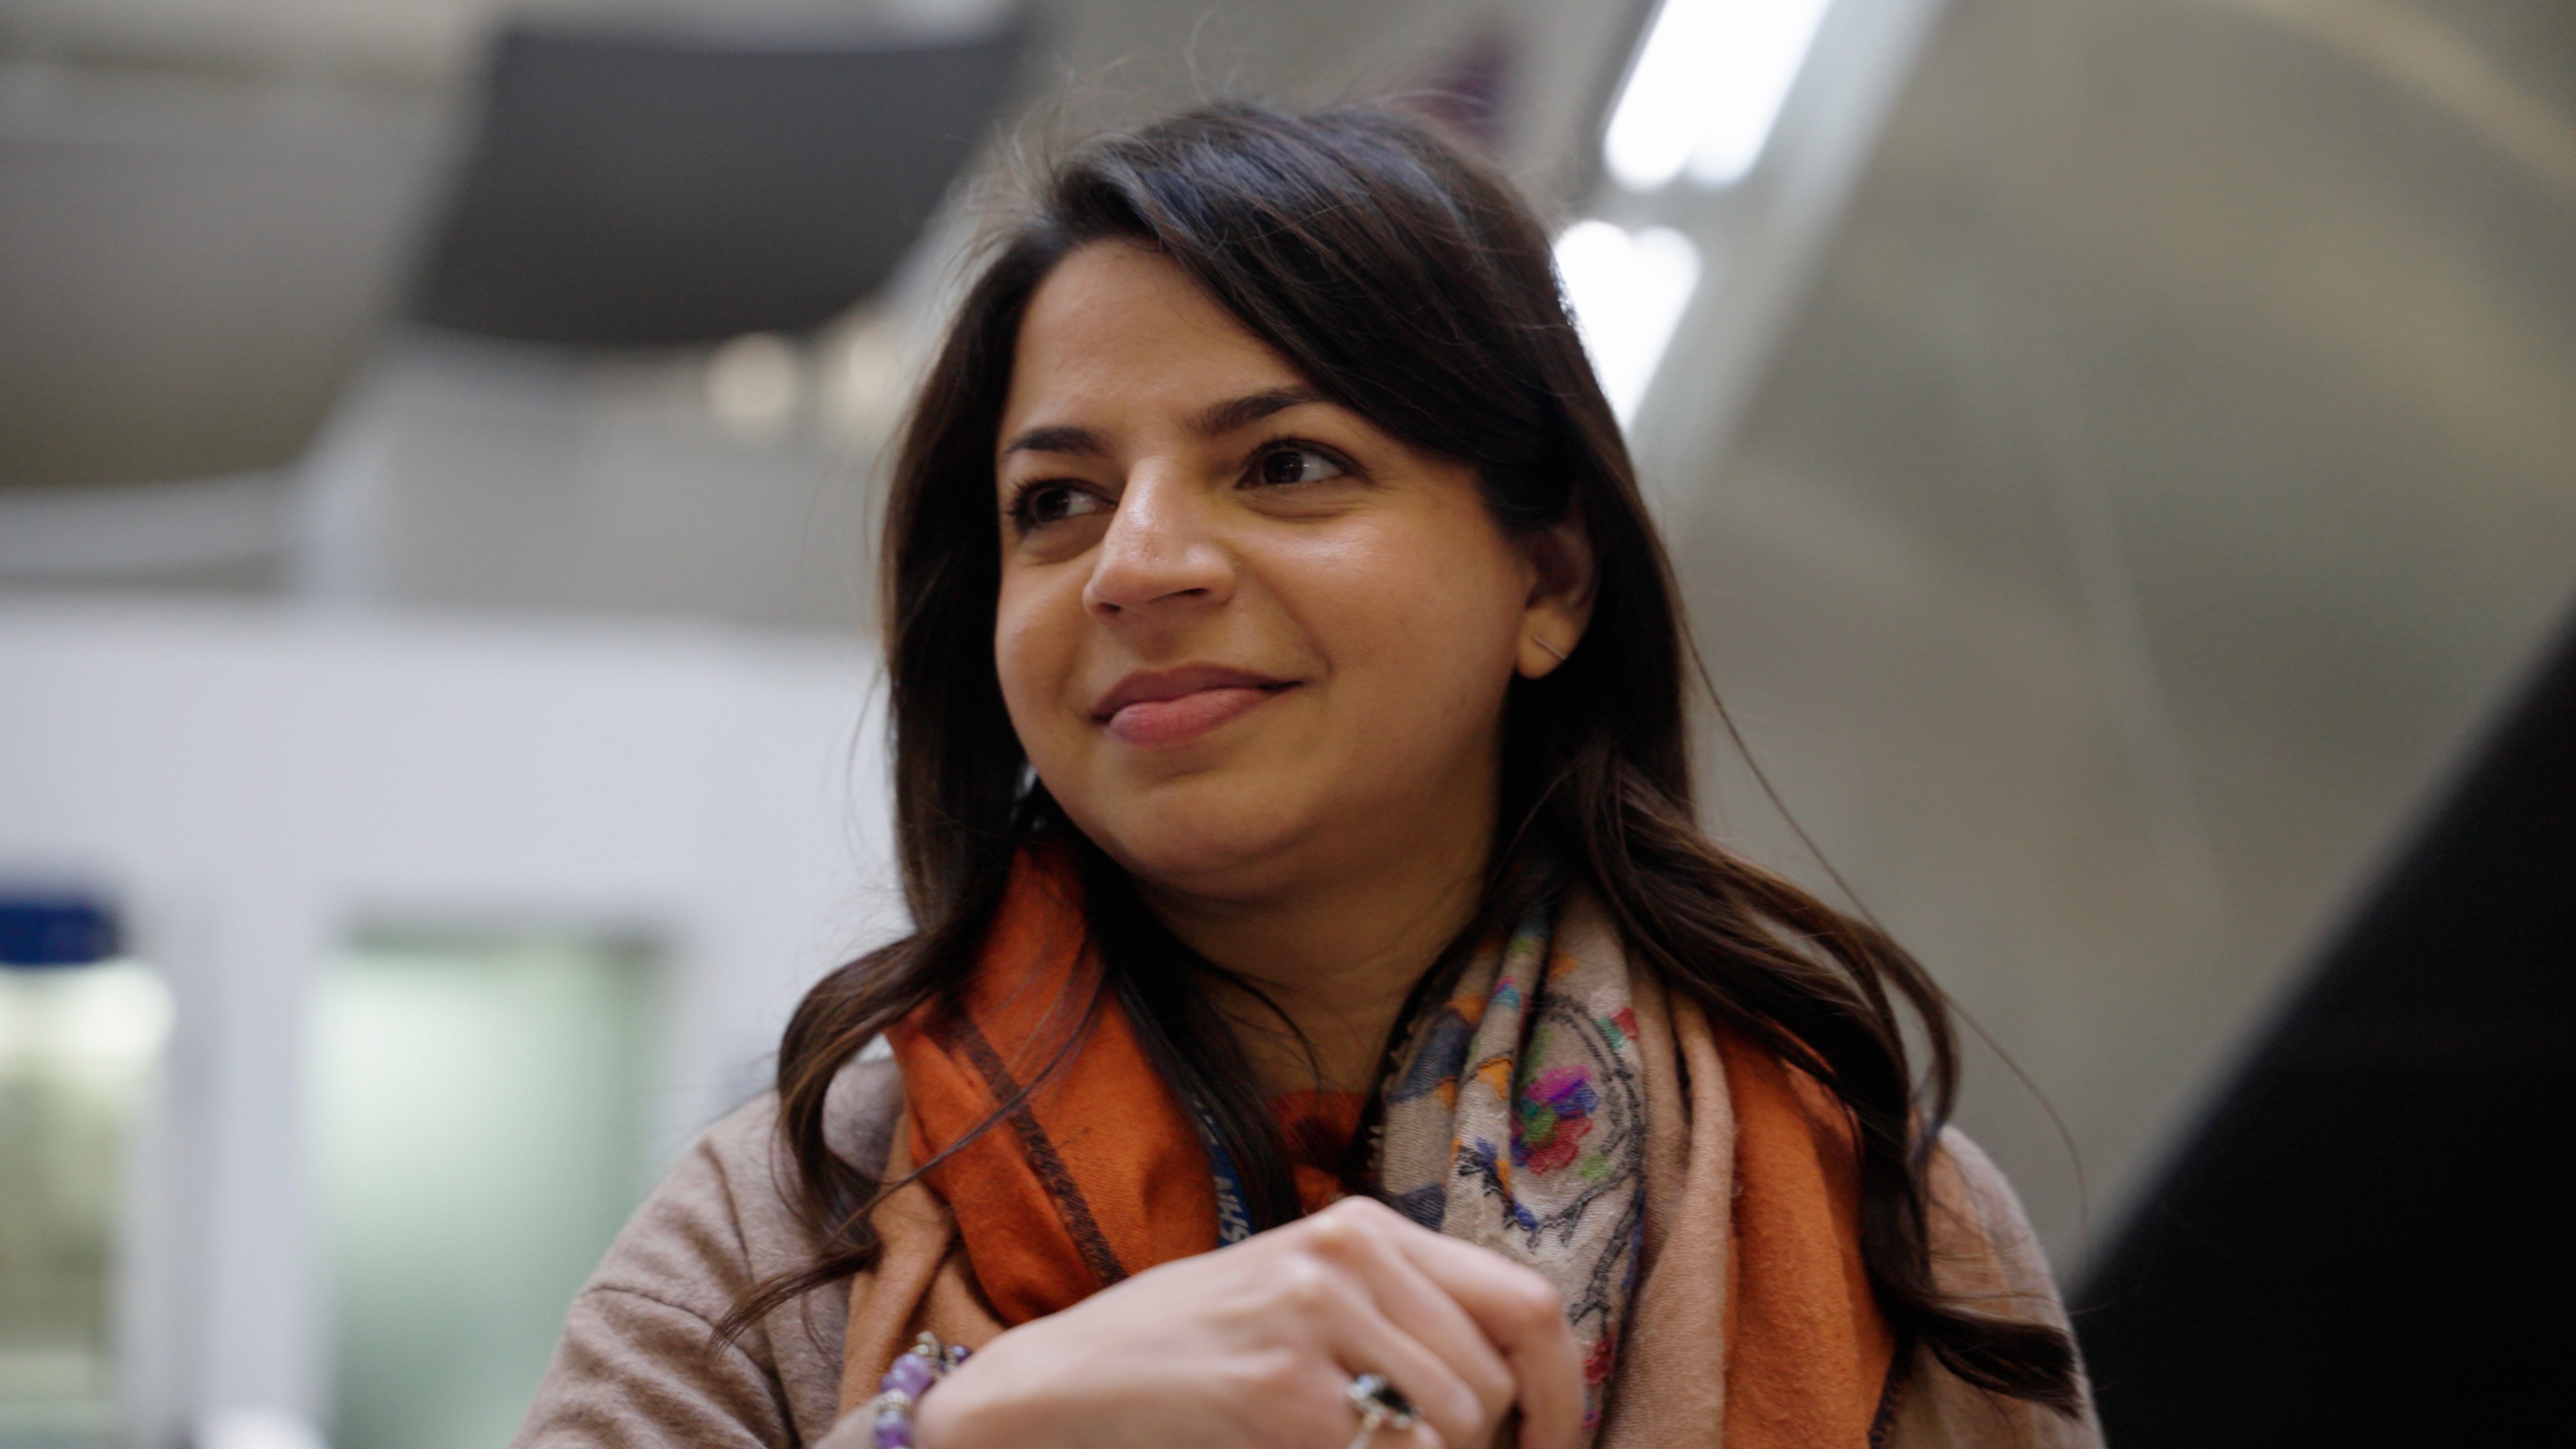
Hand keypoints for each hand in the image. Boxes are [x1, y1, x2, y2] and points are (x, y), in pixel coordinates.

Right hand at [910, 1196, 1584, 1448]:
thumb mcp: (1301, 1297)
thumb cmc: (1190, 1350)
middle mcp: (1347, 1254)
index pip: (1526, 1302)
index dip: (1564, 1392)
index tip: (1555, 1446)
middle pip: (1495, 1380)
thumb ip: (1399, 1318)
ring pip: (1456, 1427)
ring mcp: (1313, 1320)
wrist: (1064, 1382)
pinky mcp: (1283, 1394)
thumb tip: (1517, 1394)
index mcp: (1363, 1225)